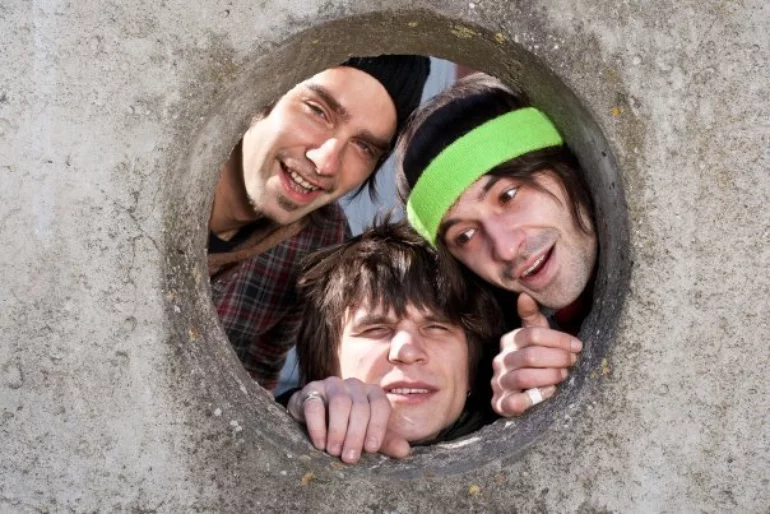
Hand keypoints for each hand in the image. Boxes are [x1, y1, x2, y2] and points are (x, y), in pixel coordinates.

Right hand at [287, 377, 409, 462]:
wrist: (313, 414)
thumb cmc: (346, 425)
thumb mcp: (367, 434)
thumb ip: (385, 441)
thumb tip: (405, 451)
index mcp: (372, 393)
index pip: (380, 405)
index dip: (377, 427)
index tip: (371, 449)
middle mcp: (355, 385)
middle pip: (360, 407)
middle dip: (355, 435)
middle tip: (349, 458)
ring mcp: (332, 385)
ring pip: (340, 402)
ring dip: (338, 430)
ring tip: (334, 451)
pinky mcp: (311, 390)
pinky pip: (315, 405)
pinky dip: (318, 426)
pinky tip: (320, 443)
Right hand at [491, 293, 582, 416]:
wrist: (514, 391)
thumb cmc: (530, 360)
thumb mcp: (532, 337)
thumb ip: (530, 317)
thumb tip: (524, 294)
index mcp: (509, 341)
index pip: (532, 334)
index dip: (558, 339)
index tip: (578, 346)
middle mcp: (500, 360)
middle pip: (530, 355)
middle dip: (557, 358)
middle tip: (573, 361)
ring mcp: (498, 382)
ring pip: (523, 377)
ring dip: (549, 376)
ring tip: (563, 375)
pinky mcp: (500, 404)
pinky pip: (515, 402)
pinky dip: (535, 397)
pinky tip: (549, 391)